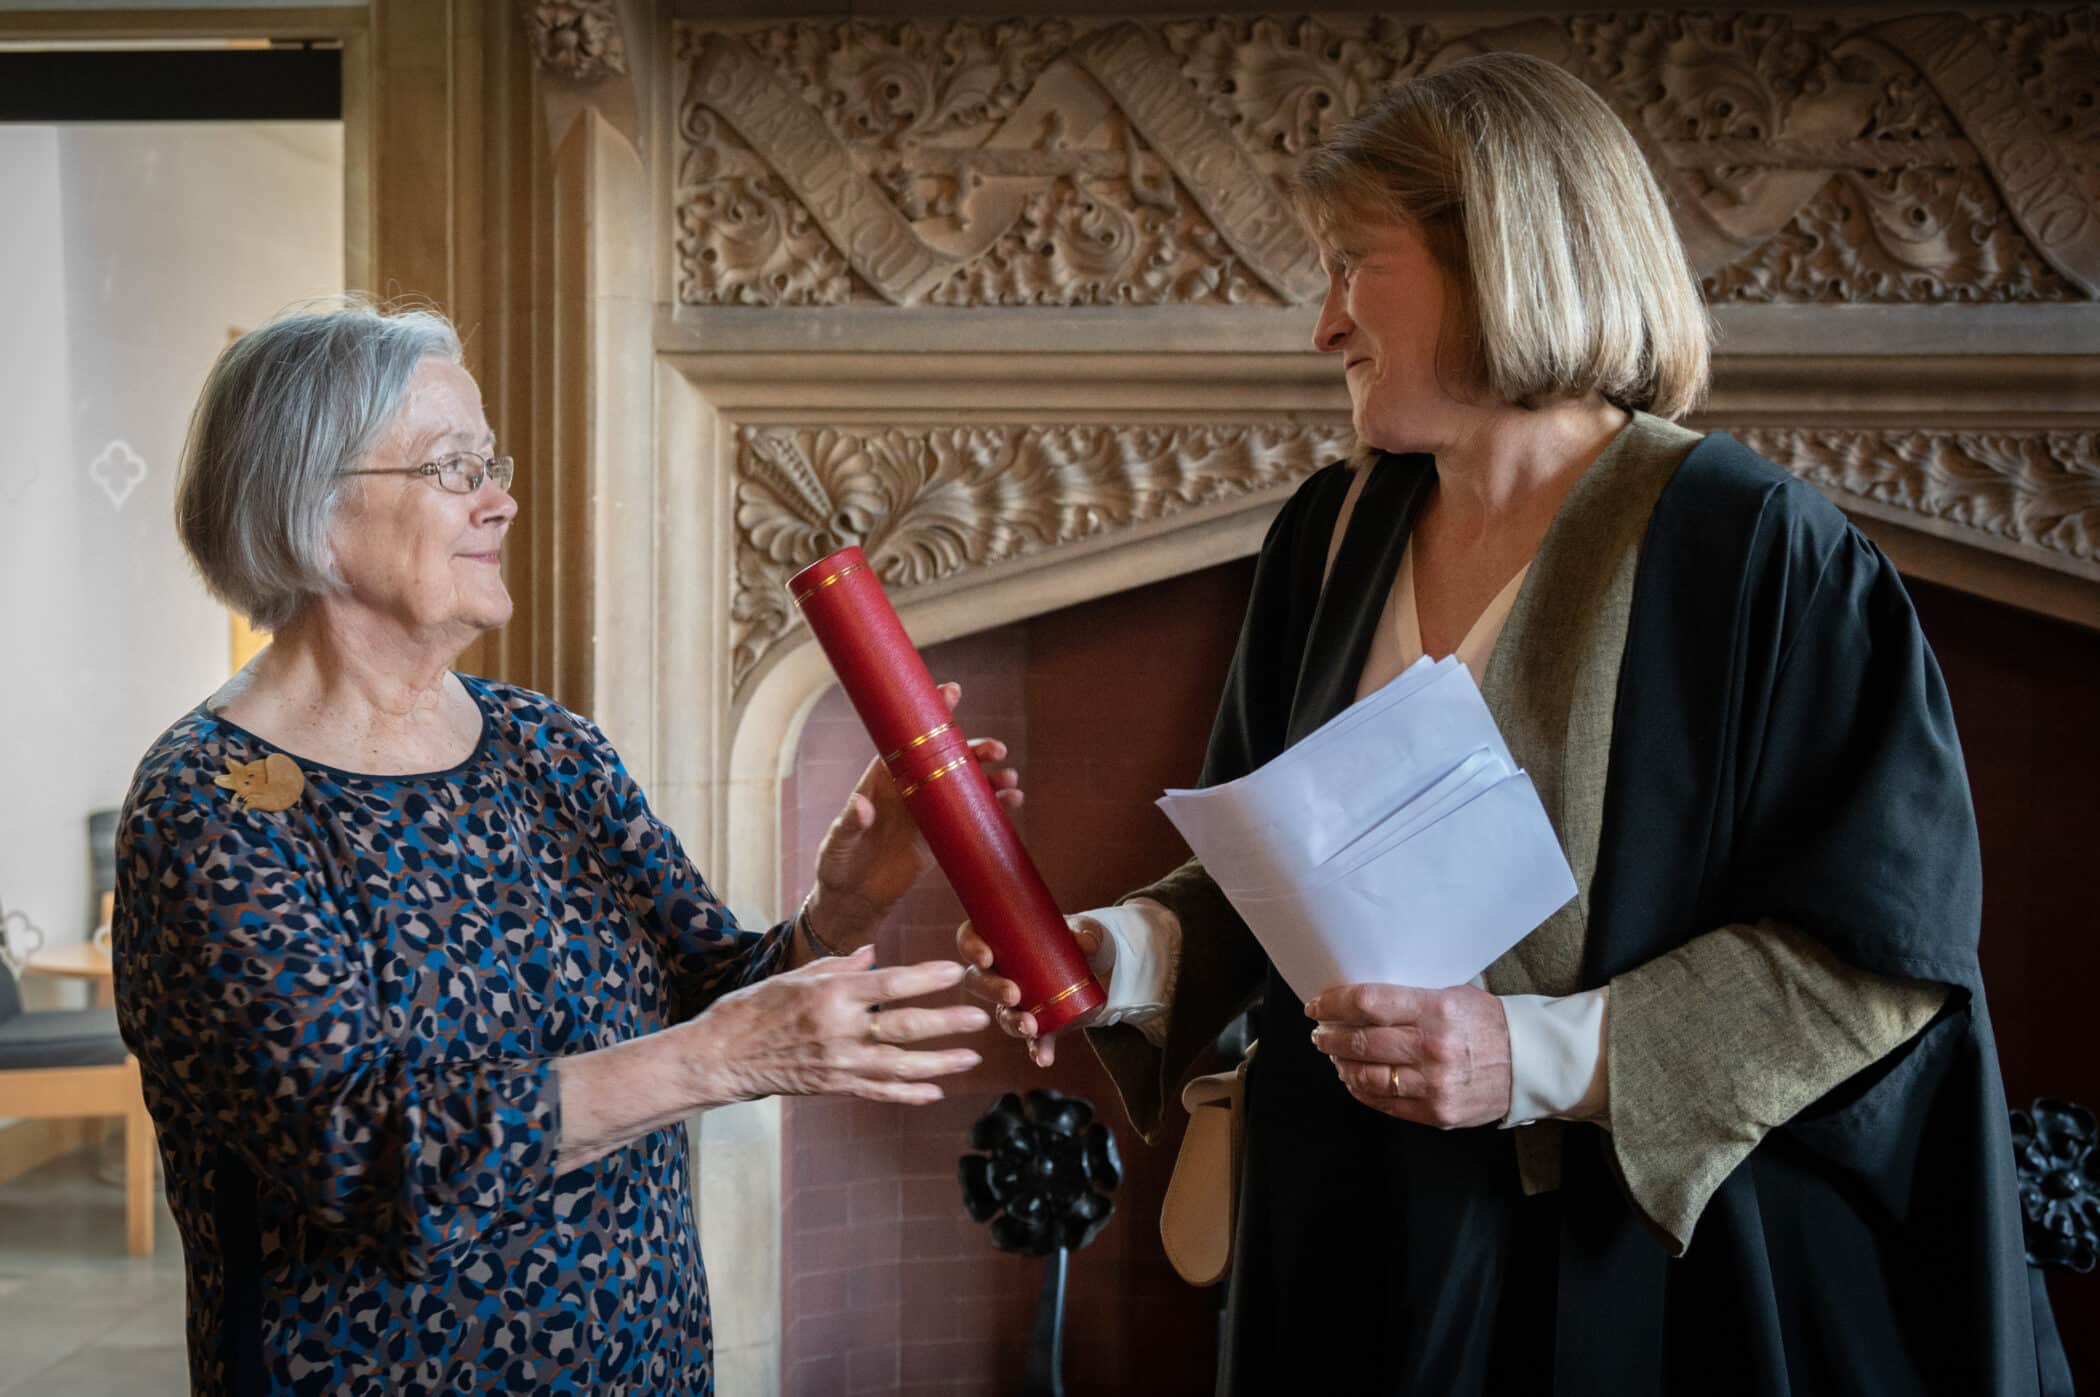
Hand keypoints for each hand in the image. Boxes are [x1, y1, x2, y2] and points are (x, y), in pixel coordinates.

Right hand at [686, 947, 987, 1105]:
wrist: (723, 1056)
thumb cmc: (756, 1007)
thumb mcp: (797, 975)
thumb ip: (840, 965)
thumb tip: (873, 952)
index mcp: (831, 994)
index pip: (891, 983)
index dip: (928, 978)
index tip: (957, 972)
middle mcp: (840, 1029)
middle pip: (905, 1026)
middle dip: (948, 1023)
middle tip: (981, 1018)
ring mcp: (839, 1062)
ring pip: (901, 1065)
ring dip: (940, 1063)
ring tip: (971, 1058)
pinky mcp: (834, 1086)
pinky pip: (879, 1091)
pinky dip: (909, 1093)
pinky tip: (935, 1090)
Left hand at [807, 681, 1022, 950]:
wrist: (853, 900)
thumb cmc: (837, 864)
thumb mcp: (838, 843)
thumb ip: (850, 822)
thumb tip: (862, 805)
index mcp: (882, 779)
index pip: (908, 740)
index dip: (930, 715)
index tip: (951, 691)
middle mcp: (910, 789)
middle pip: (946, 760)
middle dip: (972, 750)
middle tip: (995, 749)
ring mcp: (927, 813)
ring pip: (963, 786)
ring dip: (988, 778)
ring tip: (1009, 779)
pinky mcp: (940, 838)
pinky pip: (970, 816)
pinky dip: (992, 807)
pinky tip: (1012, 801)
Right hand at [956, 915, 1104, 1067]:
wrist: (1102, 969)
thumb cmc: (1081, 940)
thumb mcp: (1086, 930)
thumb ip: (1087, 933)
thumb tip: (1084, 941)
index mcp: (1002, 939)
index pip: (971, 938)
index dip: (971, 947)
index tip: (986, 957)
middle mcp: (1001, 971)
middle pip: (978, 980)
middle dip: (991, 990)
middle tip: (1013, 994)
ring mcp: (1017, 1000)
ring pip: (1001, 1013)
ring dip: (1012, 1022)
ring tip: (1030, 1027)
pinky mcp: (1037, 1022)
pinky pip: (1032, 1038)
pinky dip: (1037, 1048)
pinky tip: (1043, 1056)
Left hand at [1306, 983, 1511, 1128]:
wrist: (1529, 1063)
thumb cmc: (1488, 1023)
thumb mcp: (1453, 994)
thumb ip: (1410, 996)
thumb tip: (1359, 998)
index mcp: (1437, 1010)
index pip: (1369, 1004)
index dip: (1334, 1004)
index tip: (1317, 1006)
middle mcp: (1433, 1048)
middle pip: (1360, 1040)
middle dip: (1330, 1036)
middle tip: (1320, 1032)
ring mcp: (1434, 1084)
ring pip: (1366, 1075)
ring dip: (1341, 1064)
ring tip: (1333, 1055)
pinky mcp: (1437, 1111)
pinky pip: (1384, 1103)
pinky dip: (1360, 1089)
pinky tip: (1353, 1078)